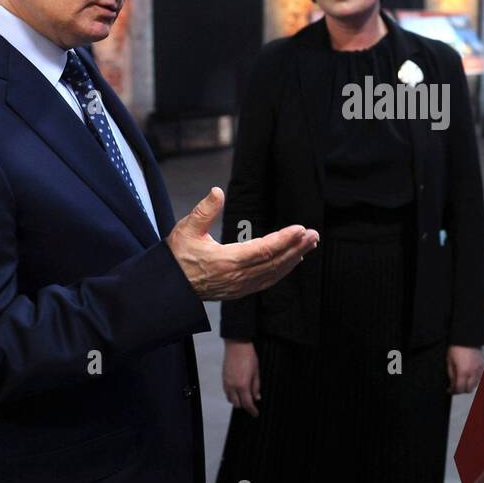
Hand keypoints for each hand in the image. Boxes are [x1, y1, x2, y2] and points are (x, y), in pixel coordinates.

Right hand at [165, 187, 319, 301]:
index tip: (300, 229)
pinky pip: (267, 281)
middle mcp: (237, 277)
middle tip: (314, 235)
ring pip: (274, 273)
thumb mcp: (186, 228)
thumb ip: (204, 210)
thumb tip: (217, 191)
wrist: (169, 286)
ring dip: (293, 258)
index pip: (263, 250)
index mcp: (226, 261)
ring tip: (309, 244)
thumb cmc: (178, 256)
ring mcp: (240, 286)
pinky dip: (283, 270)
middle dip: (296, 248)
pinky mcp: (240, 291)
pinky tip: (293, 261)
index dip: (284, 240)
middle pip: (274, 262)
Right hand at [223, 339, 260, 417]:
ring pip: (230, 399)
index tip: (255, 413)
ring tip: (244, 395)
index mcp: (243, 385)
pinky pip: (227, 392)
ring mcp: (226, 383)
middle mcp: (233, 386)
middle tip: (251, 403)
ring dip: (237, 400)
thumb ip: (256, 386)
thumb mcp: (256, 372)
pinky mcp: (223, 379)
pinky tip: (238, 390)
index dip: (252, 410)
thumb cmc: (248, 356)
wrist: (237, 345)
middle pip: (237, 404)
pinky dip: (232, 394)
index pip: (247, 403)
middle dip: (244, 405)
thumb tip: (257, 398)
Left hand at [447, 346, 483, 394]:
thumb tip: (451, 384)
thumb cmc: (456, 347)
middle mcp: (472, 373)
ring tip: (462, 381)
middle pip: (468, 390)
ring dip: (468, 385)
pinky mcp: (482, 366)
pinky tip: (468, 375)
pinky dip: (473, 380)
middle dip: (461, 390)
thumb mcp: (449, 361)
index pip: (460, 389)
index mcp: (463, 372)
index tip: (449, 390)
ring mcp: (478, 369)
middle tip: (455, 386)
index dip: (453, 391)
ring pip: (475, 385)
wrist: (466, 337)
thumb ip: (451, 375)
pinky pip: (478, 378)